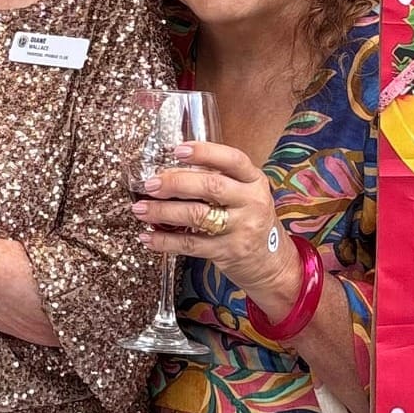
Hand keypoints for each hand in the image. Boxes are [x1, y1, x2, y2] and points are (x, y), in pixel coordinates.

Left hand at [132, 141, 298, 306]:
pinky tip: (148, 237)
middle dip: (175, 183)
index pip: (232, 159)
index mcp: (254, 182)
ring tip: (141, 209)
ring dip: (163, 212)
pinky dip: (165, 240)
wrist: (272, 263)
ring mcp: (241, 228)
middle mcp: (251, 202)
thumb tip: (171, 171)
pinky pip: (190, 244)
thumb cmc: (251, 221)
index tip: (178, 149)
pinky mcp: (228, 252)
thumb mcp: (246, 195)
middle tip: (150, 184)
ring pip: (196, 215)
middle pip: (210, 186)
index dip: (204, 152)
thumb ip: (218, 180)